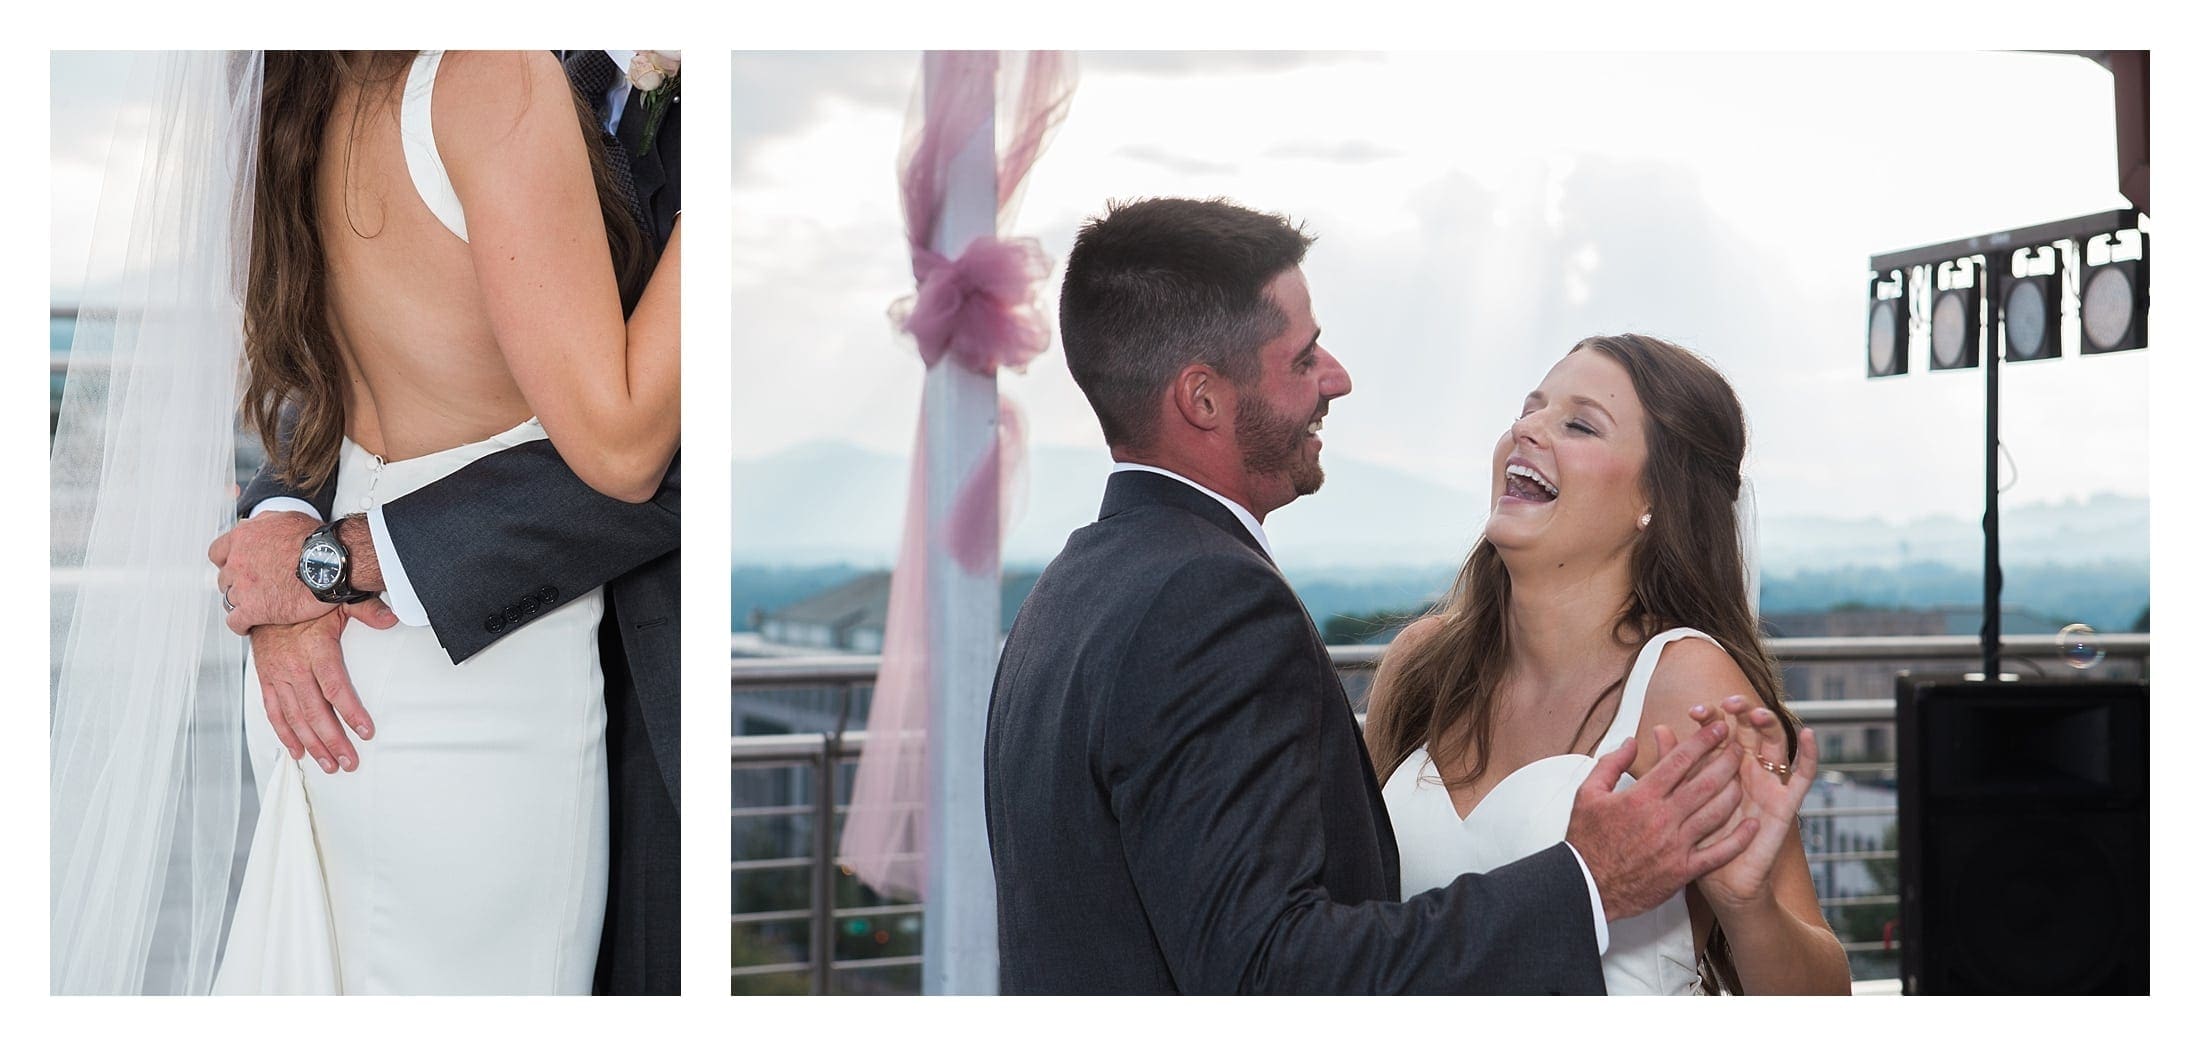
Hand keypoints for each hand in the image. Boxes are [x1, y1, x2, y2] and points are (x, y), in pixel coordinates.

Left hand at [211, 510, 329, 633]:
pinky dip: (241, 625)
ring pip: (229, 600)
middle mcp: (238, 562)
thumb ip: (266, 523)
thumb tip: (259, 524)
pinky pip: (236, 622)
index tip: (236, 565)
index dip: (227, 561)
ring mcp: (243, 587)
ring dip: (241, 603)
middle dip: (237, 583)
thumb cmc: (317, 542)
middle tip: (252, 586)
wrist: (331, 563)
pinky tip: (249, 625)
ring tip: (255, 606)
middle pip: (225, 578)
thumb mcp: (287, 519)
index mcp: (244, 539)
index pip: (218, 552)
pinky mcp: (254, 610)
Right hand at [246, 603, 392, 772]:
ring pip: (294, 717)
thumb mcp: (338, 601)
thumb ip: (366, 611)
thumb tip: (392, 618)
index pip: (335, 688)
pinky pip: (273, 712)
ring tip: (329, 764)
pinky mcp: (265, 680)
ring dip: (312, 744)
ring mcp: (277, 675)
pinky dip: (284, 734)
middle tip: (349, 761)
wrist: (264, 596)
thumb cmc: (304, 599)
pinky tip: (298, 751)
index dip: (351, 712)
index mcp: (316, 649)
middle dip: (333, 740)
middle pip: (315, 711)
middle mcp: (294, 667)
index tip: (366, 732)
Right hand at [1565, 721, 1759, 921]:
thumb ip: (1610, 763)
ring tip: (1745, 779)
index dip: (1703, 740)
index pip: (1680, 760)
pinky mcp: (1683, 870)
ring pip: (1716, 813)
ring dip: (1734, 793)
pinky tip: (1753, 826)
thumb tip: (1630, 742)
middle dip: (1727, 761)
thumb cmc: (1586, 841)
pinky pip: (1718, 853)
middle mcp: (1663, 817)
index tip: (1719, 729)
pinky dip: (1739, 839)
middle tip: (1740, 747)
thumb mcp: (1588, 794)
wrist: (1586, 886)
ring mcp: (1676, 845)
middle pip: (1706, 782)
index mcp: (1641, 796)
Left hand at [1666, 696, 1819, 913]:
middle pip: (1748, 730)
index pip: (1719, 731)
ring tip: (1756, 714)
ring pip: (1774, 745)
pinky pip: (1802, 778)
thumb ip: (1671, 764)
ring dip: (1769, 724)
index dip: (1710, 718)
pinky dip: (1808, 755)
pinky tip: (1807, 734)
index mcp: (1720, 766)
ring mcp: (1768, 784)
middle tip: (1728, 705)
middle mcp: (1746, 769)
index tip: (1694, 712)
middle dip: (1740, 712)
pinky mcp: (1785, 805)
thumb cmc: (1699, 841)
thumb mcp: (1680, 799)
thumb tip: (1658, 728)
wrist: (1720, 884)